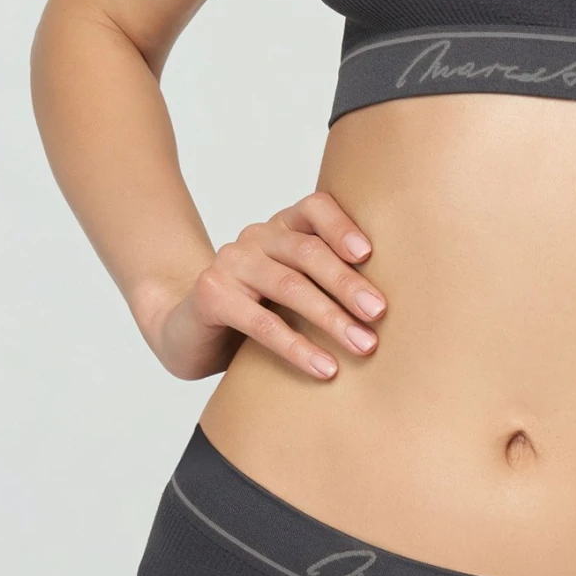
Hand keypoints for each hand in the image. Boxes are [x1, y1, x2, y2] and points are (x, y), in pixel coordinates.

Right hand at [143, 190, 385, 381]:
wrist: (185, 329)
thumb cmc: (255, 310)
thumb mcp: (293, 290)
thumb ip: (328, 282)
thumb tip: (390, 306)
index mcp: (282, 226)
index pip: (315, 208)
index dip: (342, 225)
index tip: (370, 254)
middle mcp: (255, 237)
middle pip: (308, 251)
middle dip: (348, 284)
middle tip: (380, 314)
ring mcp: (230, 263)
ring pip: (289, 286)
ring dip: (331, 318)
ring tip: (364, 345)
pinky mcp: (212, 295)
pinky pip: (262, 323)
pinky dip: (298, 347)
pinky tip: (325, 368)